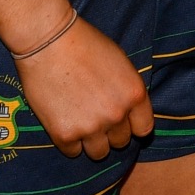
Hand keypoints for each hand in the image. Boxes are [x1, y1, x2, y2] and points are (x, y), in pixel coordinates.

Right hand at [13, 15, 153, 158]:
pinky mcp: (64, 135)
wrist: (50, 42)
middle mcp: (117, 114)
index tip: (124, 122)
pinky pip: (73, 152)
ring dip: (92, 141)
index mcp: (134, 94)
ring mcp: (91, 127)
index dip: (133, 126)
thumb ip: (127, 90)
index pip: (144, 129)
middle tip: (96, 116)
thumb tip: (128, 112)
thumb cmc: (86, 44)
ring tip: (81, 122)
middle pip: (121, 142)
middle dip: (111, 132)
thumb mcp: (120, 62)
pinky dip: (70, 141)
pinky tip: (64, 121)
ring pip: (99, 153)